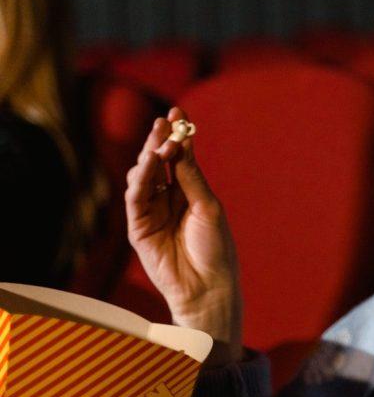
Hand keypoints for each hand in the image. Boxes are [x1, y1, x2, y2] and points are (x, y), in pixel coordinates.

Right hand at [125, 107, 242, 365]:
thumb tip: (180, 142)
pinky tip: (148, 164)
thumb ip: (190, 177)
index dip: (177, 134)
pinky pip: (135, 199)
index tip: (178, 110)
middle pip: (157, 162)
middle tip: (164, 120)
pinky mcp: (138, 228)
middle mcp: (168, 199)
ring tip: (160, 142)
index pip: (178, 157)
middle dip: (159, 139)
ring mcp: (151, 212)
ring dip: (149, 156)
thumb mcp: (207, 206)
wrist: (209, 286)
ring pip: (143, 177)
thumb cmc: (216, 247)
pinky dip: (139, 179)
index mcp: (189, 192)